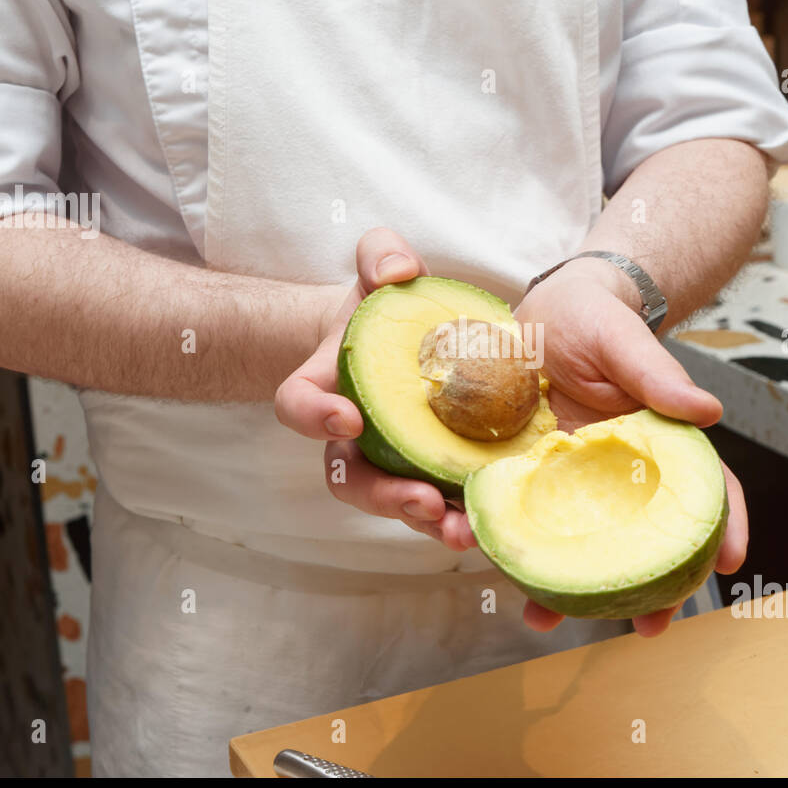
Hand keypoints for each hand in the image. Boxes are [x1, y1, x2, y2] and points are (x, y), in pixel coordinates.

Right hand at [274, 228, 477, 550]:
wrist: (418, 336)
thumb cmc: (391, 306)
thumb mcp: (383, 269)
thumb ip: (381, 256)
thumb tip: (397, 273)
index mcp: (325, 386)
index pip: (297, 405)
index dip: (314, 416)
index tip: (348, 419)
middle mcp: (350, 437)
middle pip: (349, 480)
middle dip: (383, 495)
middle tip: (420, 499)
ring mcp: (391, 462)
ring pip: (397, 504)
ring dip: (426, 522)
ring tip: (461, 531)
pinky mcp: (432, 475)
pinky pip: (441, 506)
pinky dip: (463, 519)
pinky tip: (490, 526)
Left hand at [513, 258, 749, 636]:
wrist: (536, 313)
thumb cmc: (592, 317)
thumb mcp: (620, 338)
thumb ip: (655, 373)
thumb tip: (707, 409)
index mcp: (655, 440)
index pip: (702, 486)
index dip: (723, 524)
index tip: (728, 564)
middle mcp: (617, 471)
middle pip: (643, 535)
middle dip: (653, 588)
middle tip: (653, 630)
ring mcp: (570, 480)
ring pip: (580, 541)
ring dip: (570, 587)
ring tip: (548, 621)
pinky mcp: (525, 477)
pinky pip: (524, 520)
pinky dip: (517, 550)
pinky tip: (504, 573)